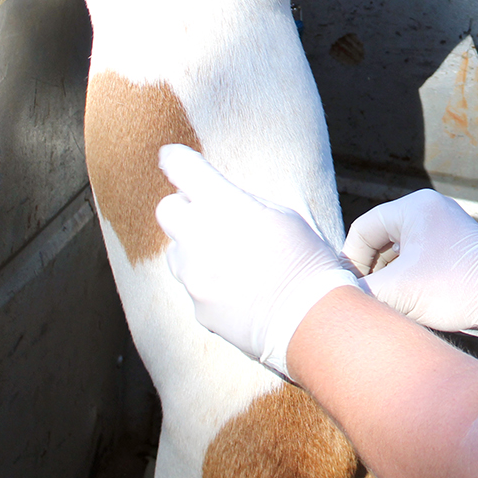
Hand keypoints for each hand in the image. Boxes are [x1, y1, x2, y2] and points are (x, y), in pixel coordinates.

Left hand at [155, 144, 360, 376]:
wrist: (310, 320)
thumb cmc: (306, 261)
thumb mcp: (283, 216)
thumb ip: (241, 204)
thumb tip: (219, 200)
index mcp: (224, 205)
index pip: (181, 168)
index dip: (174, 159)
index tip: (171, 158)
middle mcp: (199, 238)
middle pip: (166, 209)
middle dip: (184, 208)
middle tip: (208, 215)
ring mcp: (194, 276)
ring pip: (175, 252)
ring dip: (193, 249)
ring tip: (229, 260)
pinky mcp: (197, 307)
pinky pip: (192, 286)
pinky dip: (208, 283)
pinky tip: (237, 289)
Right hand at [344, 190, 477, 339]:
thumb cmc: (455, 288)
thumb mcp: (398, 292)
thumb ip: (360, 290)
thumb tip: (337, 294)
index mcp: (413, 208)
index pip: (362, 230)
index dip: (350, 261)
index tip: (350, 290)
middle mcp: (428, 210)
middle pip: (379, 240)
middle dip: (370, 272)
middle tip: (367, 299)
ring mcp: (443, 228)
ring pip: (398, 252)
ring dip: (389, 278)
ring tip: (387, 304)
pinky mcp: (453, 248)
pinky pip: (418, 259)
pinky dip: (407, 279)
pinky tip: (408, 303)